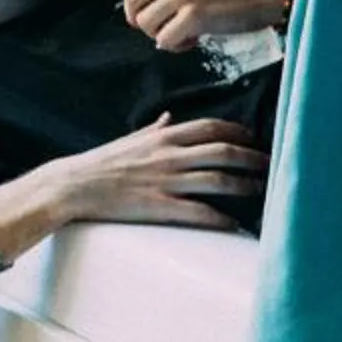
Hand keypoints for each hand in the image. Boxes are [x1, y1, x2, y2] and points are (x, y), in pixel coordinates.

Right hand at [39, 115, 261, 229]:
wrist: (73, 186)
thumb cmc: (100, 163)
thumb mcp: (129, 139)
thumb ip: (153, 129)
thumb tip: (167, 117)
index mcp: (162, 137)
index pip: (210, 127)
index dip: (236, 131)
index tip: (252, 137)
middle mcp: (169, 156)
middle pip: (223, 151)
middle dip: (251, 157)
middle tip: (268, 164)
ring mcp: (166, 181)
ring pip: (217, 180)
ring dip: (244, 186)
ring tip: (260, 191)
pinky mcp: (159, 206)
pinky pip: (199, 212)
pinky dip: (221, 218)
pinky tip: (234, 224)